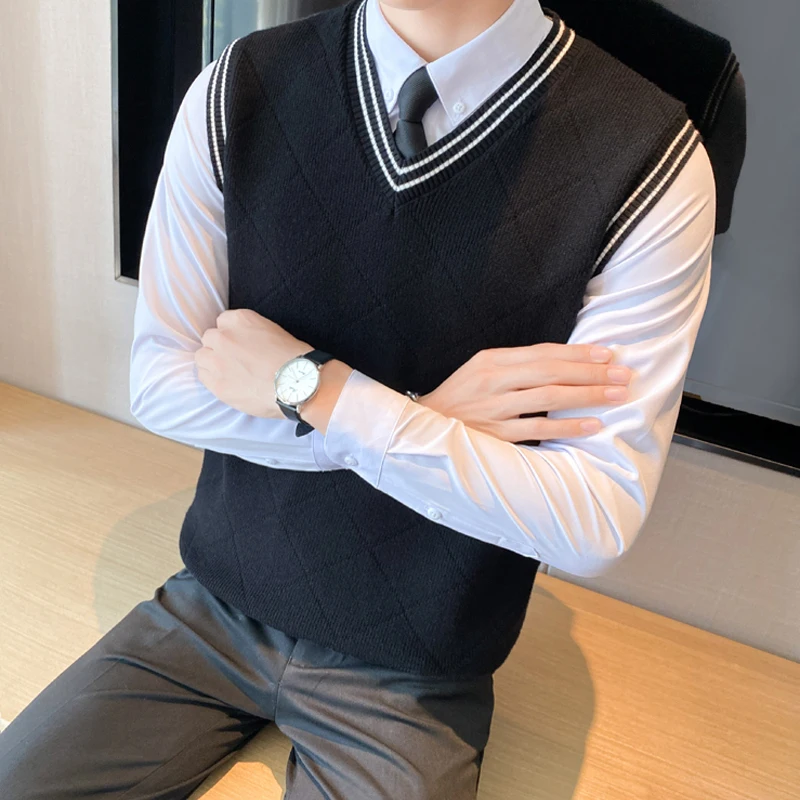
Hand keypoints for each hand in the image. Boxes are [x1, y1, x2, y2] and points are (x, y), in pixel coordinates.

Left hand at [195, 309, 310, 417]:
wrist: (297, 385)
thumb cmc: (294, 360)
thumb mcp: (274, 332)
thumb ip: (252, 334)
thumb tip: (247, 345)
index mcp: (240, 320)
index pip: (222, 321)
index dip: (231, 335)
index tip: (239, 344)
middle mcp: (224, 337)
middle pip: (209, 338)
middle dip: (219, 348)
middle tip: (235, 360)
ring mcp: (218, 361)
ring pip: (202, 357)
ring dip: (212, 363)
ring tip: (230, 373)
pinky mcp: (217, 383)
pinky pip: (204, 377)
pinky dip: (213, 379)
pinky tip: (229, 384)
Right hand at [418, 343, 631, 441]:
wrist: (423, 428)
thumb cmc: (458, 400)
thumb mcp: (480, 372)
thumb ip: (514, 368)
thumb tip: (560, 365)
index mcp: (491, 361)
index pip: (543, 352)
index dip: (579, 353)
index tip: (608, 354)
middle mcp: (494, 381)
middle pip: (552, 371)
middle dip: (592, 372)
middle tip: (623, 374)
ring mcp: (494, 408)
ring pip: (550, 397)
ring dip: (587, 395)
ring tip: (616, 395)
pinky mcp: (495, 435)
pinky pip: (538, 428)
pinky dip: (567, 426)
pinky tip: (591, 425)